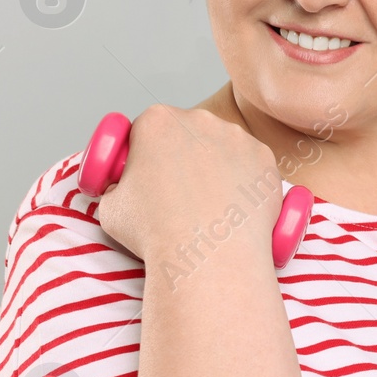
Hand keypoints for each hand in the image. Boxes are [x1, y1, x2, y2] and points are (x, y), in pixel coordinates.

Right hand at [91, 104, 283, 263]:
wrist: (205, 257)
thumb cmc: (155, 232)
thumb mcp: (111, 206)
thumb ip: (116, 186)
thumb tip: (123, 187)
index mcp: (157, 121)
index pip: (148, 128)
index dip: (145, 152)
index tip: (148, 173)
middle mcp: (201, 120)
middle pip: (189, 132)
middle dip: (183, 155)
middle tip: (179, 192)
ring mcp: (239, 138)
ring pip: (224, 147)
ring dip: (216, 167)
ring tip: (208, 206)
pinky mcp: (265, 160)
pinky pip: (253, 166)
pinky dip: (245, 182)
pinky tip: (233, 208)